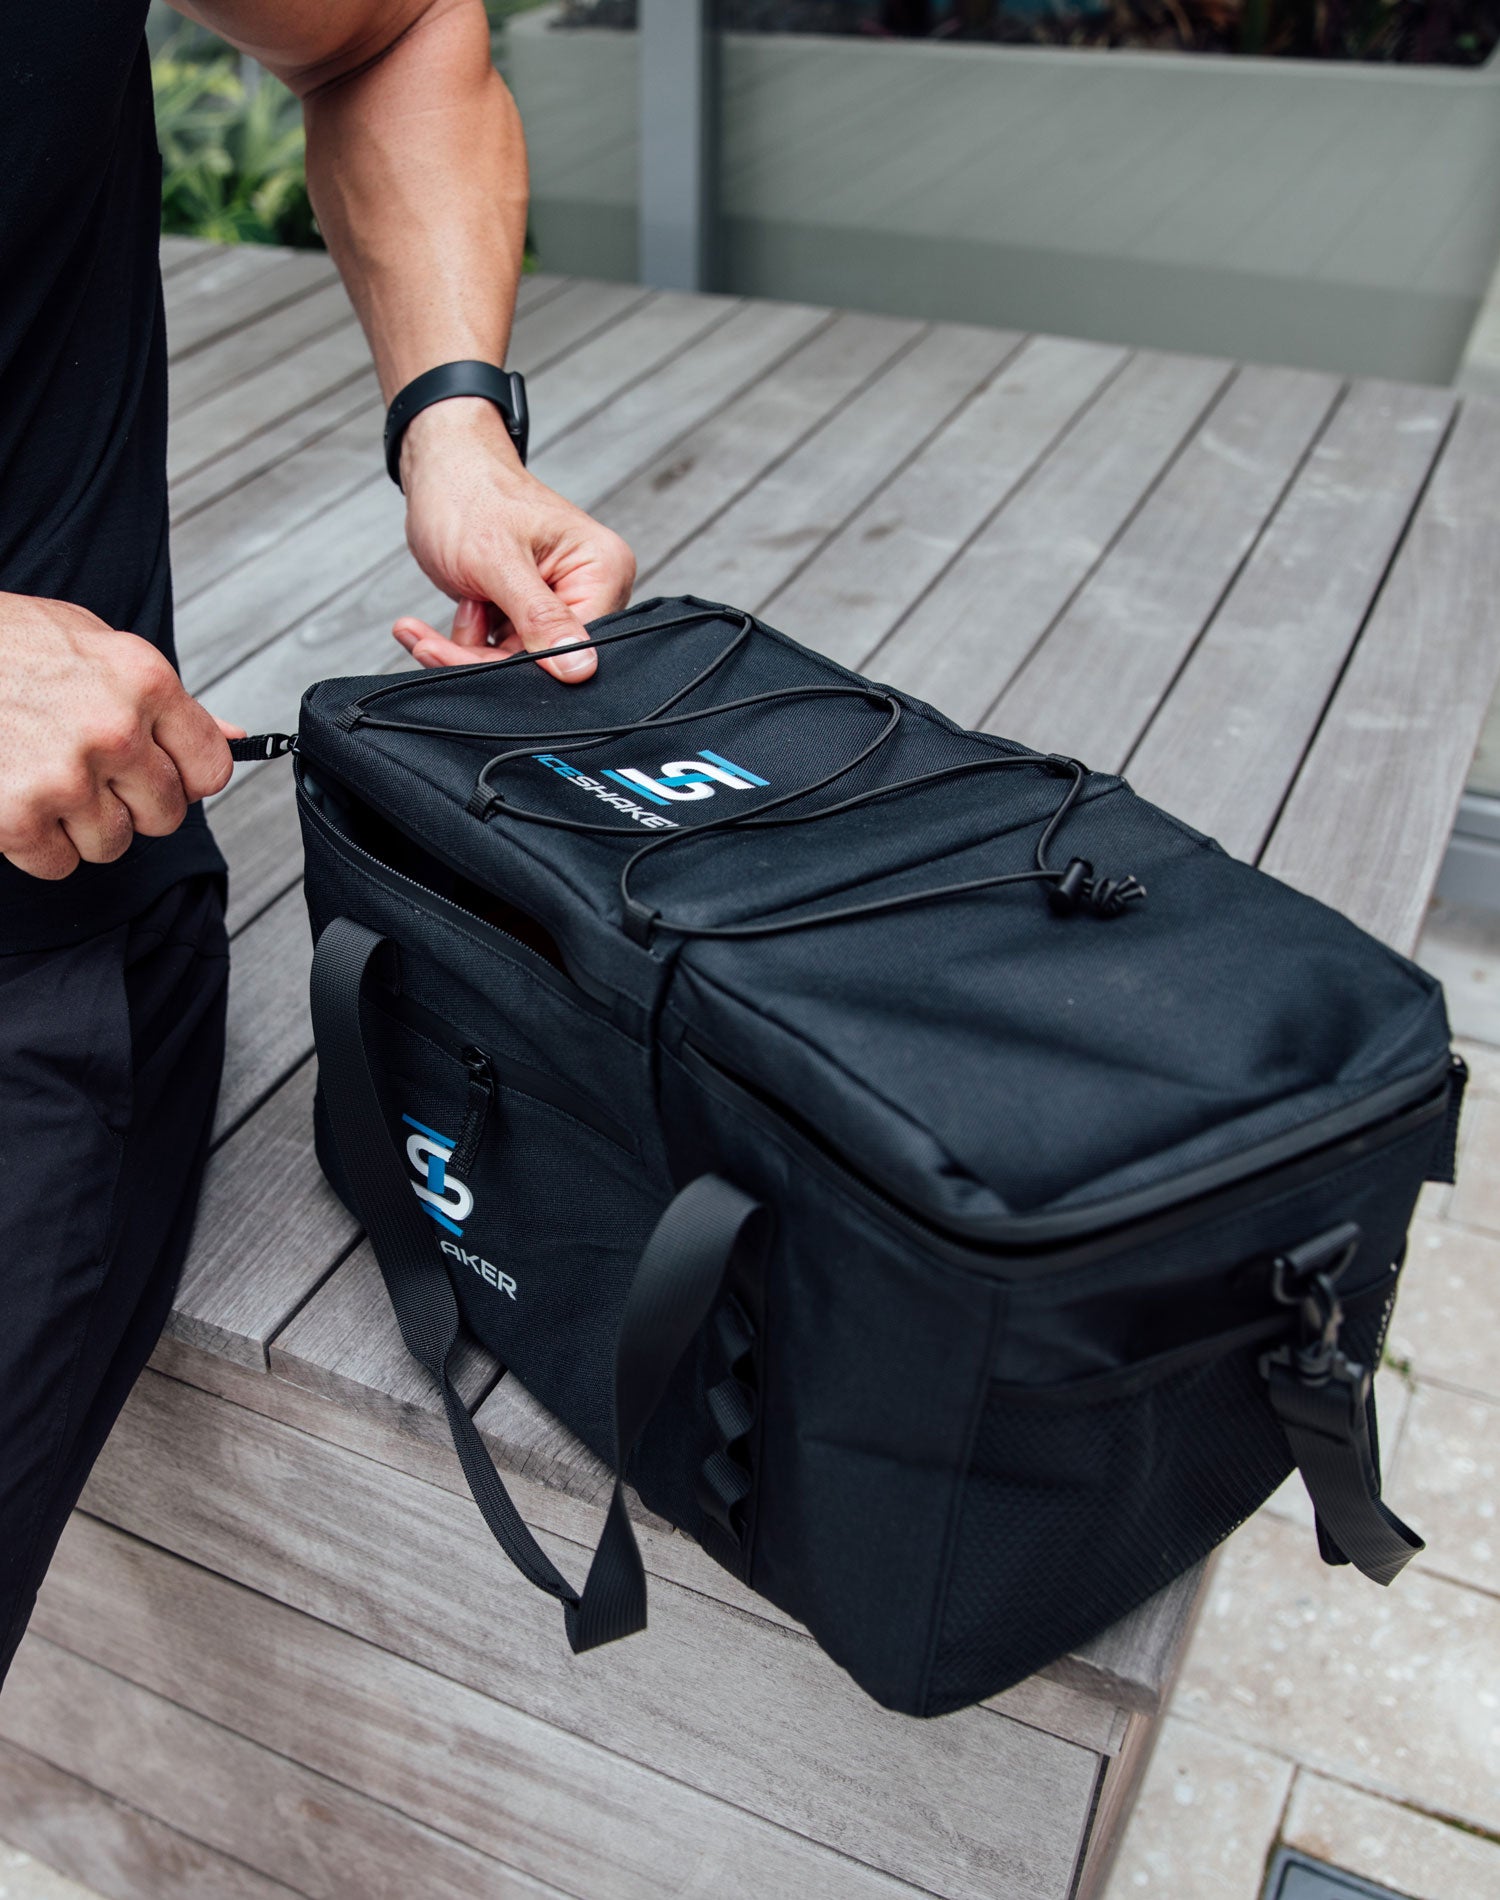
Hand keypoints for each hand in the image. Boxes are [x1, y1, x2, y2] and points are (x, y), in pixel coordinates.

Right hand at [0, 593, 237, 880]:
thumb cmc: (8, 645)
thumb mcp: (95, 646)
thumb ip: (167, 699)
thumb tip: (232, 737)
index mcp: (144, 683)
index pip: (212, 770)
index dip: (185, 777)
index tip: (159, 772)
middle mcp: (114, 730)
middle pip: (166, 815)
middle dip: (133, 804)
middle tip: (89, 772)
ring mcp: (65, 776)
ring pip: (115, 844)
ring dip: (83, 825)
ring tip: (46, 778)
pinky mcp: (16, 816)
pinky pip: (60, 864)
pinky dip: (39, 844)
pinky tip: (19, 798)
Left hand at [392, 398, 635, 683]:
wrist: (440, 469)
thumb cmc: (468, 493)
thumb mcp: (498, 558)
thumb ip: (539, 616)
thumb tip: (579, 669)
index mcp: (603, 569)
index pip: (576, 647)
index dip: (521, 663)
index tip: (461, 657)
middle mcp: (593, 589)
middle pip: (543, 660)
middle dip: (481, 656)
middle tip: (429, 642)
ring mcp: (562, 603)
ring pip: (516, 661)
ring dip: (468, 649)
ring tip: (442, 613)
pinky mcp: (532, 612)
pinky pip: (502, 650)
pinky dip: (468, 641)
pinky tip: (453, 610)